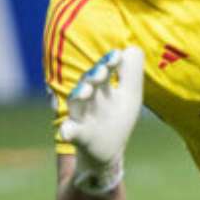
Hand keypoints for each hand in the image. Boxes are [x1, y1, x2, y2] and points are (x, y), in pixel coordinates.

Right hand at [58, 47, 144, 194]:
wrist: (109, 150)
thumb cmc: (117, 117)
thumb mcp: (130, 94)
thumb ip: (132, 72)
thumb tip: (131, 48)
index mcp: (103, 88)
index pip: (104, 71)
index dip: (109, 63)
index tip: (117, 55)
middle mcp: (90, 99)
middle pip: (89, 84)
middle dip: (94, 76)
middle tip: (102, 71)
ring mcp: (83, 117)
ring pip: (77, 104)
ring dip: (80, 95)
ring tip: (84, 90)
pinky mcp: (80, 137)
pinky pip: (71, 132)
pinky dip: (68, 131)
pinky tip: (67, 131)